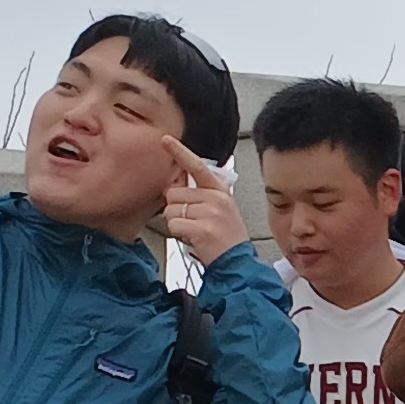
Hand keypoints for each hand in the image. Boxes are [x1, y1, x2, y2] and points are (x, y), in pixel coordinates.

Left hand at [159, 144, 247, 265]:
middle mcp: (216, 198)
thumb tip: (176, 184)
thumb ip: (201, 194)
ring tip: (195, 231)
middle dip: (177, 209)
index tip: (166, 140)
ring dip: (177, 223)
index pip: (196, 166)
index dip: (179, 152)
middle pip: (174, 193)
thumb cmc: (227, 238)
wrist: (238, 263)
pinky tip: (193, 238)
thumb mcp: (220, 209)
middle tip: (193, 222)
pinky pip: (174, 224)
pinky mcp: (203, 228)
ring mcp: (211, 213)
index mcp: (220, 190)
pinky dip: (178, 234)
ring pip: (171, 210)